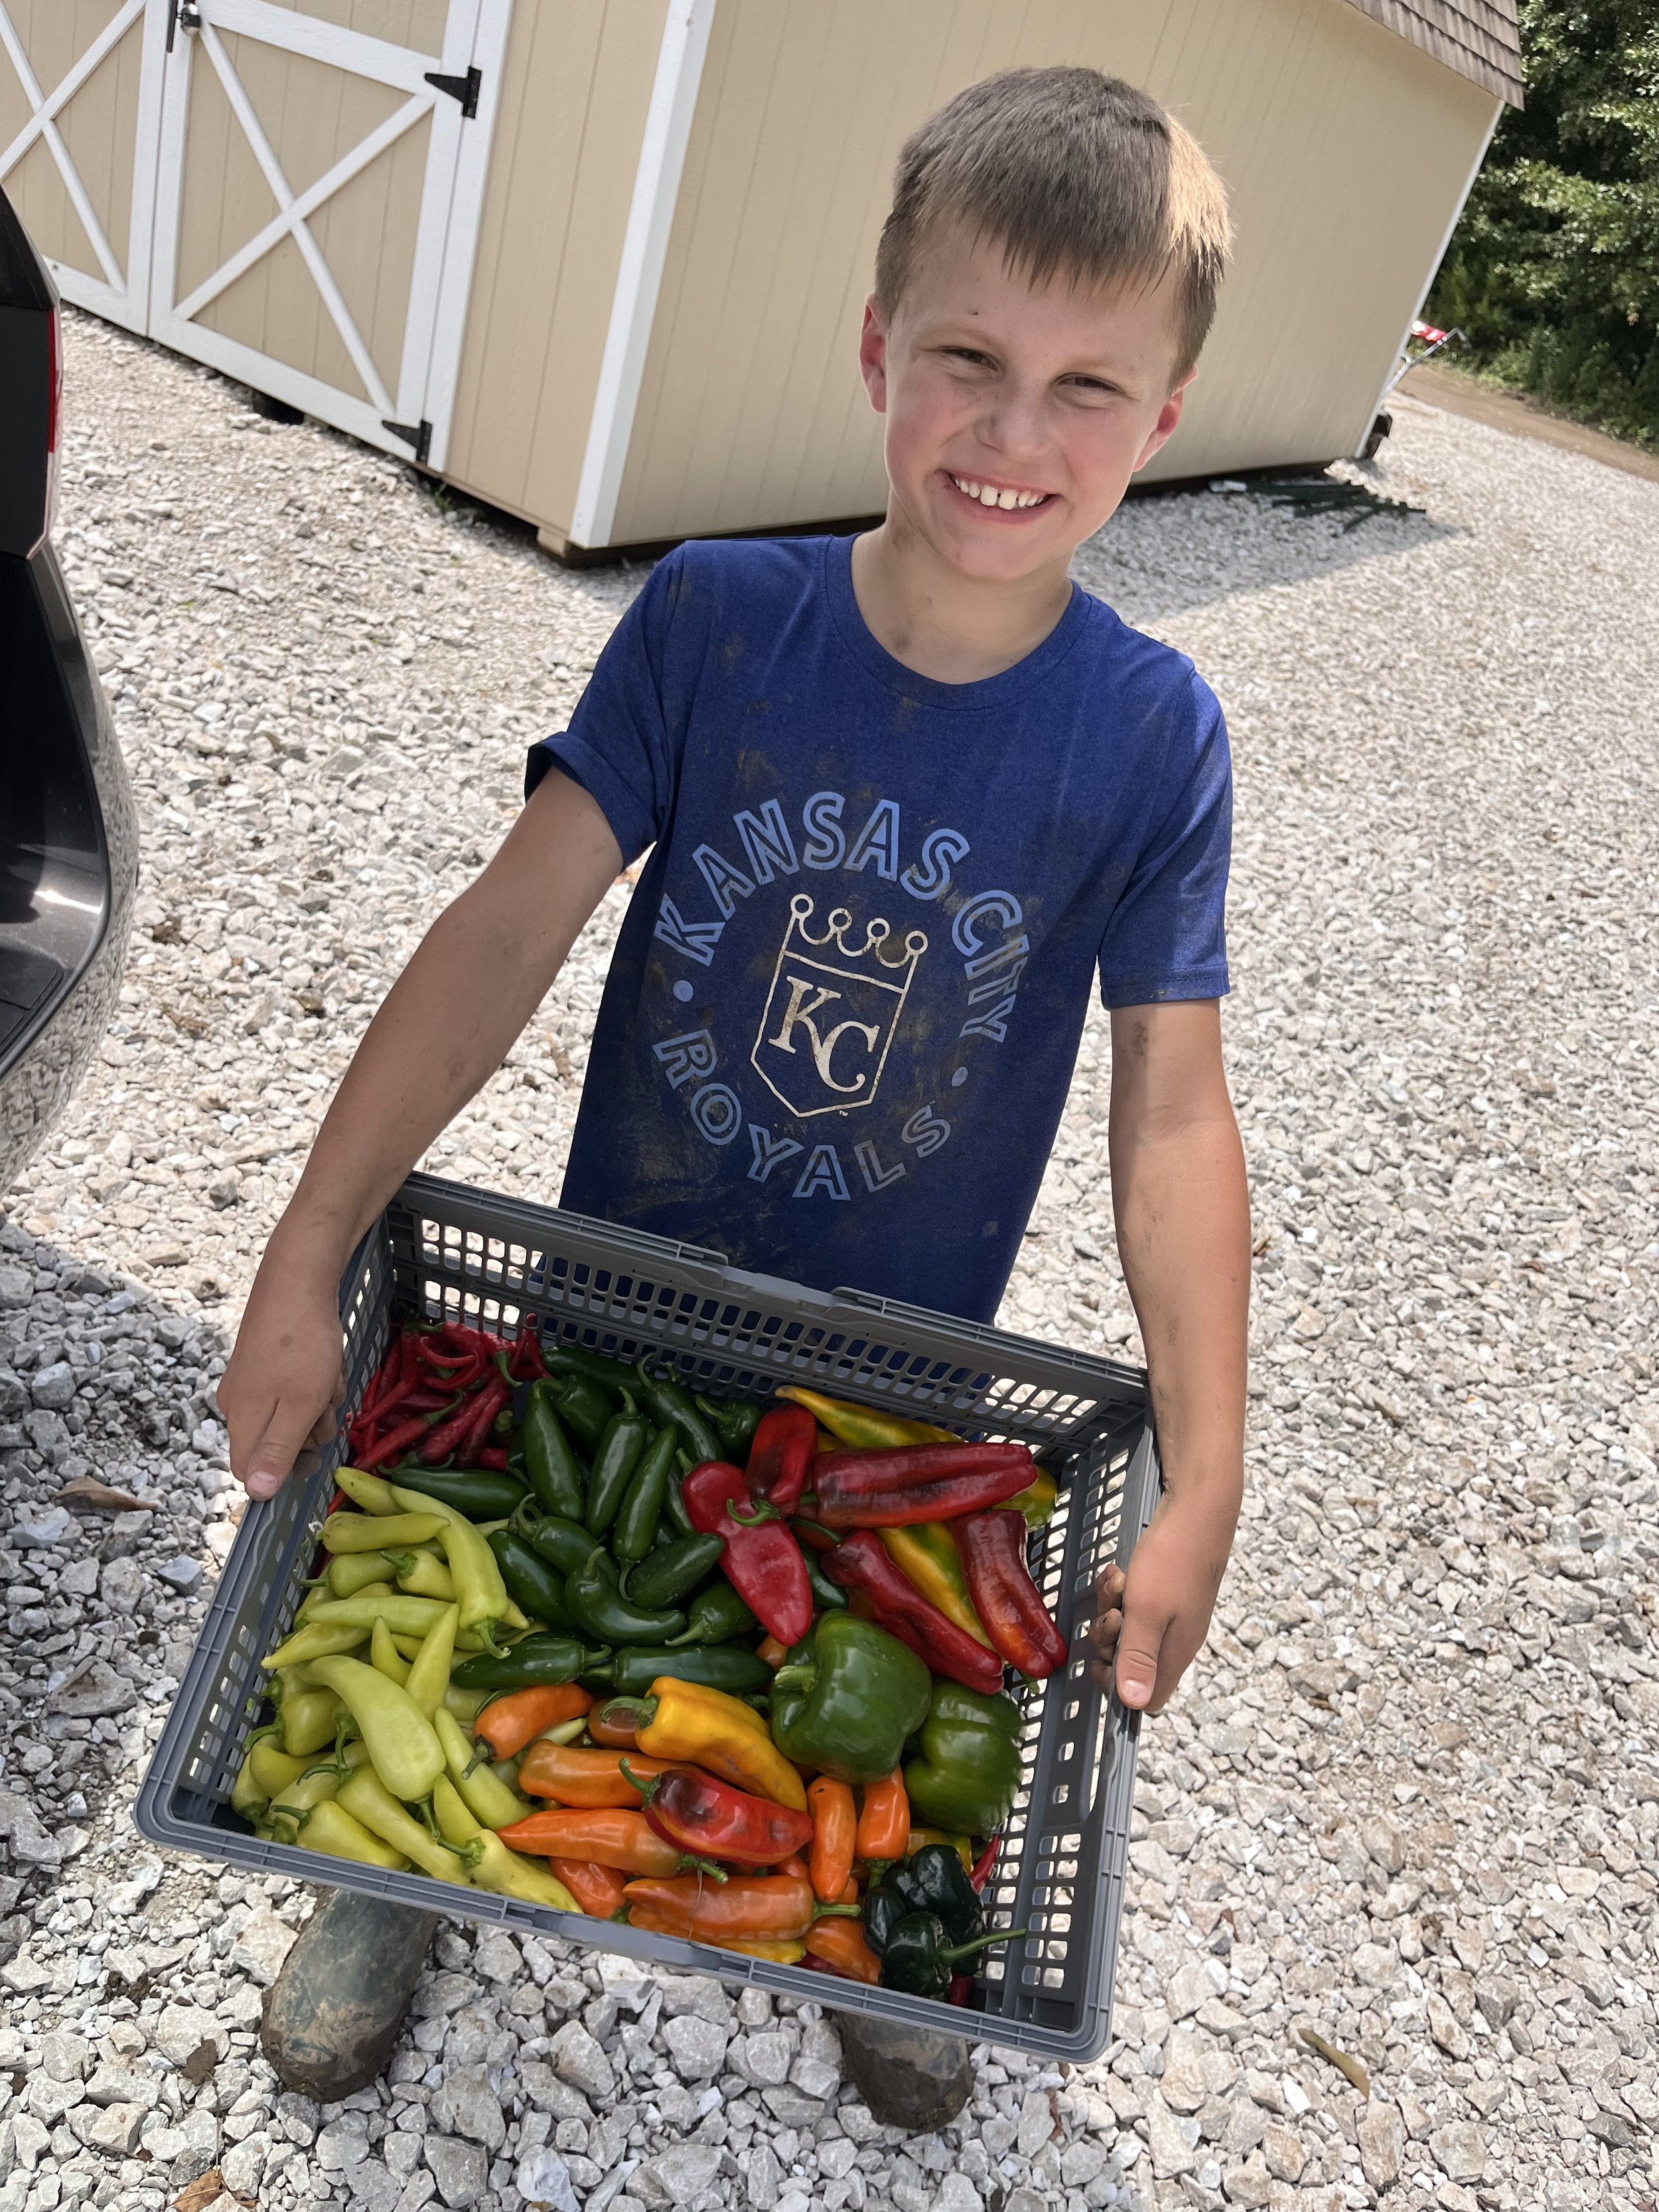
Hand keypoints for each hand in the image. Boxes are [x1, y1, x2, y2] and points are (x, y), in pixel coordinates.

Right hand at [218, 1272, 344, 1500]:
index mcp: (241, 1420)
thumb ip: (278, 1451)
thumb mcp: (299, 1406)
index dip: (286, 1471)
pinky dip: (315, 1380)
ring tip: (326, 1374)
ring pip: (290, 1414)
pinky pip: (293, 1388)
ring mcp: (249, 1381)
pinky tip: (324, 1361)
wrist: (298, 1281)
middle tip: (325, 1402)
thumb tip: (256, 1494)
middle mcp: (237, 1404)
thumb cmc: (302, 1345)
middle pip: (275, 1444)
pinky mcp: (264, 1362)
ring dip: (318, 1402)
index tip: (316, 1454)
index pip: (252, 1472)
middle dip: (310, 1428)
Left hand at [1088, 1488, 1231, 1711]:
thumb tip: (1133, 1704)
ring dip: (1112, 1607)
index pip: (1147, 1698)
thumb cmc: (1175, 1557)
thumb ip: (1138, 1657)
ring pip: (1129, 1628)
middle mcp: (1176, 1639)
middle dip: (1109, 1637)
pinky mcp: (1166, 1592)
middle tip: (1112, 1611)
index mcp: (1175, 1653)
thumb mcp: (1147, 1610)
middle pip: (1131, 1661)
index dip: (1118, 1685)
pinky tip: (1120, 1571)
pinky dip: (1121, 1589)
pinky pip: (1133, 1603)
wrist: (1199, 1509)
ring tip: (1118, 1583)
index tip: (1102, 1656)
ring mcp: (1173, 1614)